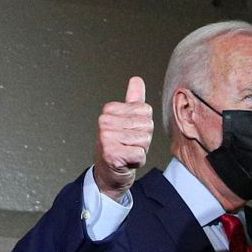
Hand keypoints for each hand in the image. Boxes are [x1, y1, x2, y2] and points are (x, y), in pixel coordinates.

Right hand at [94, 76, 153, 200]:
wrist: (109, 172)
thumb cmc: (120, 145)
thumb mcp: (127, 120)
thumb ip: (133, 100)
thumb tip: (137, 79)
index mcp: (110, 110)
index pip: (146, 110)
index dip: (143, 125)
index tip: (130, 133)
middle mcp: (105, 121)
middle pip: (147, 125)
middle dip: (143, 139)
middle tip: (129, 145)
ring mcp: (106, 137)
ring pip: (144, 140)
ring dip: (140, 150)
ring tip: (127, 152)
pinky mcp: (112, 153)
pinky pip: (140, 154)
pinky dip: (137, 161)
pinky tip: (126, 161)